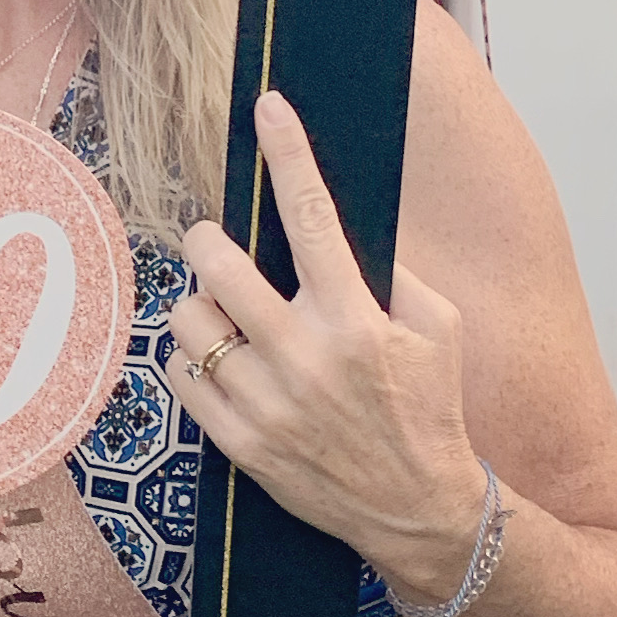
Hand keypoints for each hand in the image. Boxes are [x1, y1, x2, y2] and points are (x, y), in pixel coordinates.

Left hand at [168, 88, 491, 604]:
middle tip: (217, 244)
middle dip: (209, 241)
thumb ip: (391, 273)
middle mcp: (304, 356)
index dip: (289, 153)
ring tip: (226, 316)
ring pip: (187, 319)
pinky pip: (179, 375)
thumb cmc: (430, 411)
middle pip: (217, 263)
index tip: (270, 106)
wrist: (420, 510)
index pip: (314, 216)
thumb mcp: (438, 330)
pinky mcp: (239, 443)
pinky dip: (193, 360)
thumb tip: (338, 228)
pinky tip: (223, 363)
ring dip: (200, 306)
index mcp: (355, 319)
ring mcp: (265, 403)